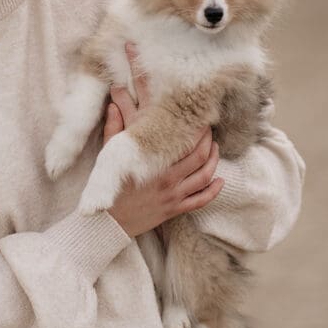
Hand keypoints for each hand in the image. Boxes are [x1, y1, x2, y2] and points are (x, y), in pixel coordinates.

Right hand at [103, 43, 223, 237]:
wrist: (108, 222)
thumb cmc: (109, 188)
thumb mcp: (110, 158)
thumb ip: (114, 130)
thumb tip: (114, 105)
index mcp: (155, 164)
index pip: (184, 143)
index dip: (196, 130)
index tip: (199, 119)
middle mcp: (168, 179)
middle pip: (200, 157)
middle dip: (208, 142)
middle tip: (209, 130)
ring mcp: (174, 196)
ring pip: (204, 177)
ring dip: (213, 162)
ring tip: (215, 149)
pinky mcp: (174, 210)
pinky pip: (200, 200)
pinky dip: (213, 191)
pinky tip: (219, 181)